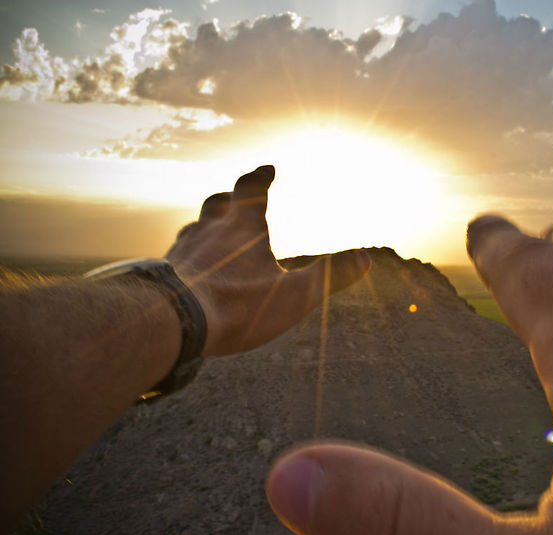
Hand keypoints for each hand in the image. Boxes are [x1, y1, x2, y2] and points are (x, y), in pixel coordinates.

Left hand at [166, 165, 370, 355]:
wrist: (169, 324)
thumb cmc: (236, 307)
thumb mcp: (295, 295)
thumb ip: (330, 276)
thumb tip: (366, 258)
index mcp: (241, 229)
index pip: (250, 189)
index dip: (260, 177)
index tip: (268, 168)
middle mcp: (208, 232)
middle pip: (217, 205)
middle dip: (229, 199)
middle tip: (235, 198)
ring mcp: (181, 253)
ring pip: (193, 230)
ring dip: (205, 228)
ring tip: (211, 236)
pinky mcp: (161, 275)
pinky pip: (176, 259)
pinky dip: (187, 259)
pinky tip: (188, 274)